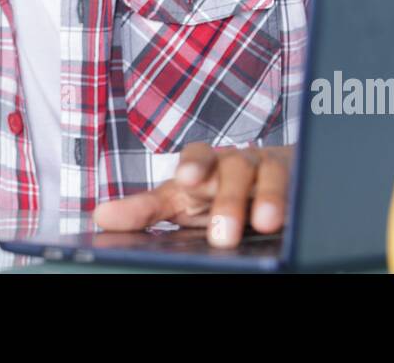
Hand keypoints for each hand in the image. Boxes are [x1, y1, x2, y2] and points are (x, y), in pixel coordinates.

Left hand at [92, 143, 292, 247]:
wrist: (265, 182)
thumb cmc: (214, 193)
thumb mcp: (178, 203)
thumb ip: (143, 210)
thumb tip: (100, 217)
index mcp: (200, 167)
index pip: (193, 160)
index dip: (191, 168)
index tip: (186, 181)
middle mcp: (231, 161)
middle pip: (230, 168)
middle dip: (228, 198)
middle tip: (223, 235)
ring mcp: (263, 166)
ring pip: (263, 171)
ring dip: (265, 197)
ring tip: (263, 224)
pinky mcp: (292, 177)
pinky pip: (293, 181)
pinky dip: (289, 197)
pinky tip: (286, 217)